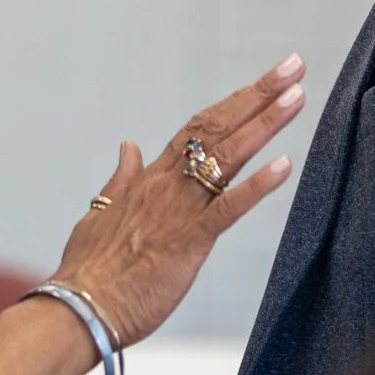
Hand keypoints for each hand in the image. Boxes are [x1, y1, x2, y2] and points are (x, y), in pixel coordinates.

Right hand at [49, 56, 305, 345]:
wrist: (78, 308)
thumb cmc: (89, 271)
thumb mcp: (100, 212)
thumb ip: (121, 177)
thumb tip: (128, 146)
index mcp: (151, 178)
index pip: (198, 127)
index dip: (234, 101)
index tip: (266, 80)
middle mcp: (168, 184)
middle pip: (218, 127)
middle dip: (258, 95)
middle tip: (293, 66)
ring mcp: (179, 210)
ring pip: (227, 157)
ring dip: (264, 124)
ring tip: (296, 97)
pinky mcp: (189, 242)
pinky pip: (227, 209)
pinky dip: (257, 186)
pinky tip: (284, 164)